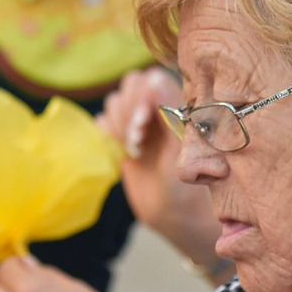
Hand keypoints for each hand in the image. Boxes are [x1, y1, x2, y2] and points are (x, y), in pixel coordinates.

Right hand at [99, 68, 220, 265]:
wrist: (175, 215)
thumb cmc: (188, 184)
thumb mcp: (181, 147)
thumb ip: (169, 108)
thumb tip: (154, 76)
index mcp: (178, 104)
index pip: (150, 78)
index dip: (142, 97)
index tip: (145, 124)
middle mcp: (157, 108)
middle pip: (130, 84)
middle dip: (129, 110)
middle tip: (138, 141)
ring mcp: (138, 123)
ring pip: (115, 101)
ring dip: (120, 124)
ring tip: (136, 149)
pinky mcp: (122, 139)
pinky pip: (102, 121)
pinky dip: (108, 133)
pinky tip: (124, 152)